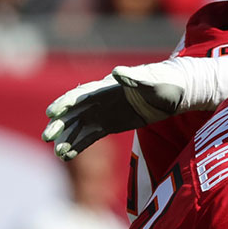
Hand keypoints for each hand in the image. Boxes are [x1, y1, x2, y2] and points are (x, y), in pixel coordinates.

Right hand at [41, 55, 227, 160]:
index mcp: (109, 87)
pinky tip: (67, 155)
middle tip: (48, 136)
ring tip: (57, 152)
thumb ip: (135, 78)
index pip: (83, 94)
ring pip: (80, 126)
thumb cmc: (167, 83)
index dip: (66, 103)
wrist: (179, 93)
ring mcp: (106, 112)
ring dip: (67, 137)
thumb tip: (118, 73)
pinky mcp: (112, 124)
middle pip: (76, 112)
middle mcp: (102, 99)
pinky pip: (91, 136)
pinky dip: (78, 144)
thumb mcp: (154, 80)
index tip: (52, 113)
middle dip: (61, 124)